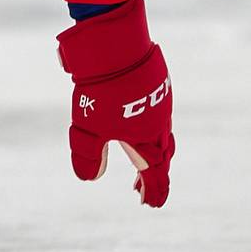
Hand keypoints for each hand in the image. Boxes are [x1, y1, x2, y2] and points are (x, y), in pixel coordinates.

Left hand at [56, 0, 173, 206]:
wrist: (116, 47)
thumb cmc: (103, 92)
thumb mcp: (88, 129)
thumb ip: (88, 156)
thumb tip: (88, 178)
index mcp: (149, 142)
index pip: (155, 175)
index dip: (153, 191)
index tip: (150, 203)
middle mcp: (160, 125)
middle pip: (162, 157)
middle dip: (152, 176)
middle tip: (140, 190)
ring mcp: (159, 103)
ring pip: (161, 135)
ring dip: (152, 152)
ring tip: (139, 159)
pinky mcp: (154, 86)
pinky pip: (156, 115)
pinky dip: (149, 129)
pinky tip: (137, 124)